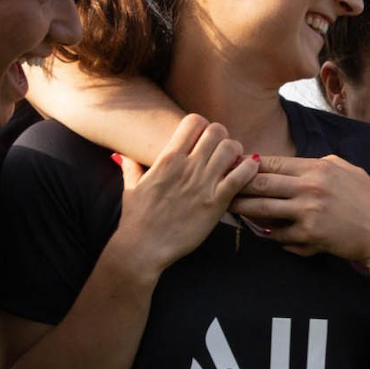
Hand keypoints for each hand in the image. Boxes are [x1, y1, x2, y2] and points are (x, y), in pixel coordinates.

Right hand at [113, 115, 258, 276]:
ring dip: (235, 152)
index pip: (195, 121)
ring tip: (232, 163)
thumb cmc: (136, 219)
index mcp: (168, 158)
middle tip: (220, 152)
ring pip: (231, 148)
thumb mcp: (131, 188)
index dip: (203, 127)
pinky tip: (245, 172)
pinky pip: (241, 176)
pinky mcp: (216, 203)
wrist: (143, 247)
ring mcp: (203, 184)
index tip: (202, 140)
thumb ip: (130, 167)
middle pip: (217, 130)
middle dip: (221, 138)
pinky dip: (248, 170)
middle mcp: (187, 166)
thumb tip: (121, 156)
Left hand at [232, 154, 369, 261]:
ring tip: (227, 207)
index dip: (248, 164)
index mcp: (318, 167)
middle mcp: (310, 187)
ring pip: (262, 209)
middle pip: (261, 183)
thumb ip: (322, 163)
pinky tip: (259, 231)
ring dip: (242, 208)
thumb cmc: (368, 201)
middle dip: (236, 184)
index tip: (232, 165)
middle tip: (218, 185)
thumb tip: (296, 164)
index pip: (273, 162)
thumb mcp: (348, 171)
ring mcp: (308, 212)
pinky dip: (268, 233)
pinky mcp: (309, 235)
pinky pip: (279, 234)